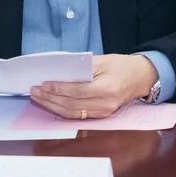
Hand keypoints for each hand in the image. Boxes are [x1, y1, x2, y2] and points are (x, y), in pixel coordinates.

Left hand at [30, 54, 157, 119]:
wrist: (140, 77)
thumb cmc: (121, 66)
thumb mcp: (102, 60)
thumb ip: (81, 67)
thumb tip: (58, 72)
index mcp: (107, 88)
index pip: (77, 91)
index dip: (58, 89)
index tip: (43, 84)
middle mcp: (105, 104)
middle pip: (72, 104)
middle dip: (50, 98)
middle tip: (35, 91)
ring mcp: (103, 112)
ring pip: (72, 113)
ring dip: (52, 106)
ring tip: (39, 98)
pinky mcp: (101, 116)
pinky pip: (77, 115)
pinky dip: (62, 110)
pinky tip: (51, 104)